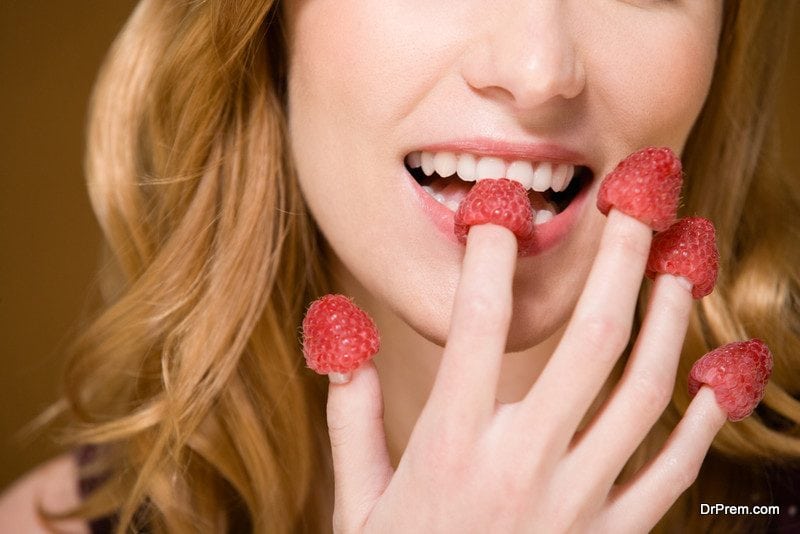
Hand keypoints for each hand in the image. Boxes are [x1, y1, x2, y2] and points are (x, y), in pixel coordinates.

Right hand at [326, 209, 725, 532]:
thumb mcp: (357, 500)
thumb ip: (351, 417)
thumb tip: (342, 336)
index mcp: (451, 446)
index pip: (478, 326)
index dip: (492, 258)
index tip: (502, 207)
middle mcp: (521, 464)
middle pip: (586, 342)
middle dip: (616, 261)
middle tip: (636, 202)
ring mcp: (576, 502)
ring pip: (640, 391)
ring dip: (667, 318)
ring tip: (680, 261)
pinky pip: (673, 471)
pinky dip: (703, 419)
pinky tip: (721, 371)